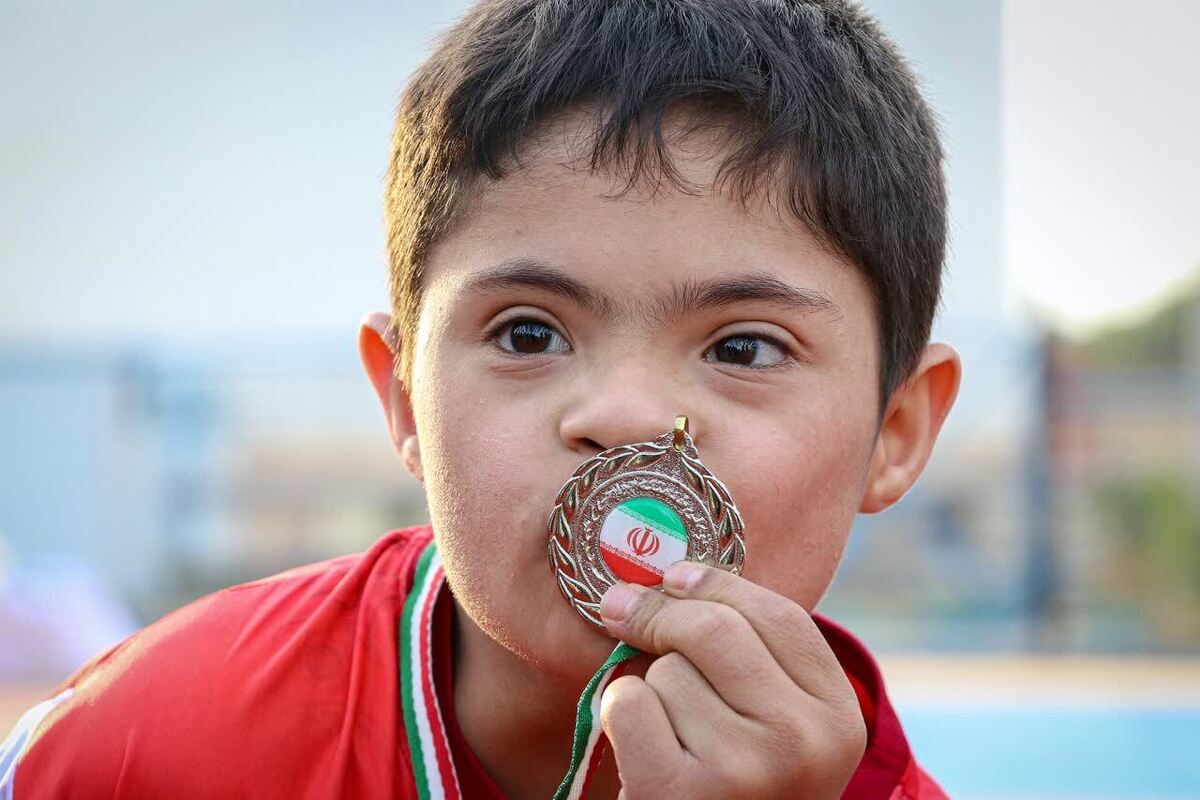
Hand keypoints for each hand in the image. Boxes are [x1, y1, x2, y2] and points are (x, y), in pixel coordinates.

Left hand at [598, 563, 866, 799]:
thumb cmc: (741, 789)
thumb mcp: (779, 729)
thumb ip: (753, 657)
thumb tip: (664, 575)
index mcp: (839, 719)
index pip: (779, 615)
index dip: (717, 585)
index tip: (673, 577)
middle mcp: (802, 744)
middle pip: (714, 629)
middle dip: (663, 614)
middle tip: (626, 611)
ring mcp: (744, 771)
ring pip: (667, 670)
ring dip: (652, 689)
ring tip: (673, 736)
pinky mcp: (679, 793)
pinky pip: (629, 703)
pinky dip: (620, 716)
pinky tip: (643, 752)